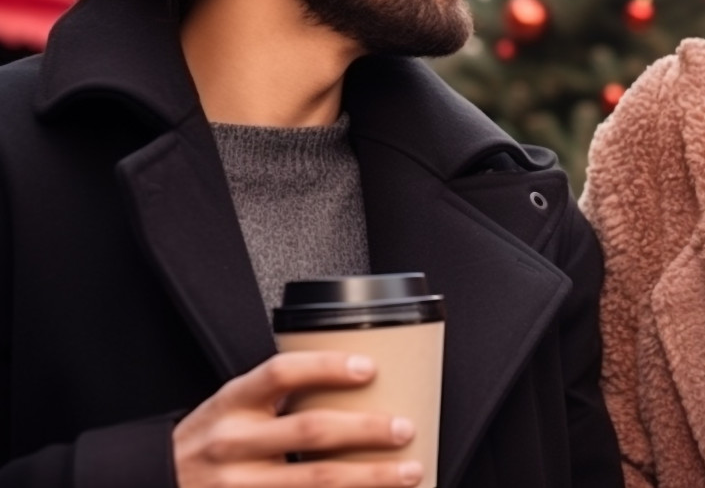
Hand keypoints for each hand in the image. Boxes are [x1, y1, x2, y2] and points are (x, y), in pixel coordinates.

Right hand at [174, 351, 421, 486]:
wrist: (156, 484)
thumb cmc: (208, 443)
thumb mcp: (231, 408)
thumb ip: (277, 397)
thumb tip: (355, 383)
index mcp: (232, 403)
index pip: (281, 373)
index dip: (327, 367)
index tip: (370, 367)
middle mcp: (233, 444)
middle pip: (311, 432)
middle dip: (366, 431)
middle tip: (404, 429)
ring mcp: (239, 487)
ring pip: (316, 482)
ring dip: (370, 478)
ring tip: (409, 471)